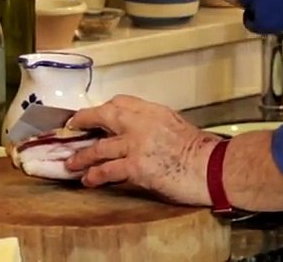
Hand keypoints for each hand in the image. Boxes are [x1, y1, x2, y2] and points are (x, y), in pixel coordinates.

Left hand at [64, 95, 220, 205]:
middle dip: (83, 121)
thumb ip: (152, 124)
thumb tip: (134, 133)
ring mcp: (136, 144)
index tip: (92, 116)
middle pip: (103, 116)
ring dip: (82, 156)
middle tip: (71, 128)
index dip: (102, 109)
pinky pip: (108, 170)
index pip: (120, 102)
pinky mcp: (136, 167)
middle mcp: (141, 123)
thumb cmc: (200, 151)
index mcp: (153, 111)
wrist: (211, 168)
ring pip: (99, 147)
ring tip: (71, 163)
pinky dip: (95, 176)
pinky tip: (87, 180)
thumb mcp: (174, 124)